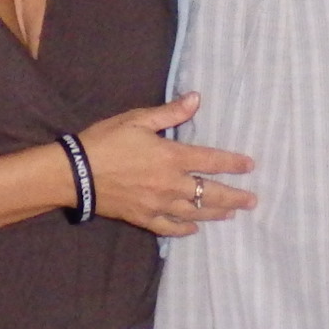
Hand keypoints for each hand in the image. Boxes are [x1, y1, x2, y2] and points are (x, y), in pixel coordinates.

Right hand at [75, 94, 256, 235]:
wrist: (76, 173)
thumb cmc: (106, 141)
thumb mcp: (137, 120)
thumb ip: (169, 113)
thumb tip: (196, 99)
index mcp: (171, 157)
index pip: (211, 161)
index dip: (233, 163)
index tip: (250, 166)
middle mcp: (170, 184)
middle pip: (210, 193)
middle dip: (234, 197)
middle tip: (252, 201)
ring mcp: (158, 205)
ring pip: (195, 213)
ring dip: (216, 213)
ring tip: (232, 214)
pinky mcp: (143, 218)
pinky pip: (170, 228)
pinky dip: (185, 228)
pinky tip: (194, 228)